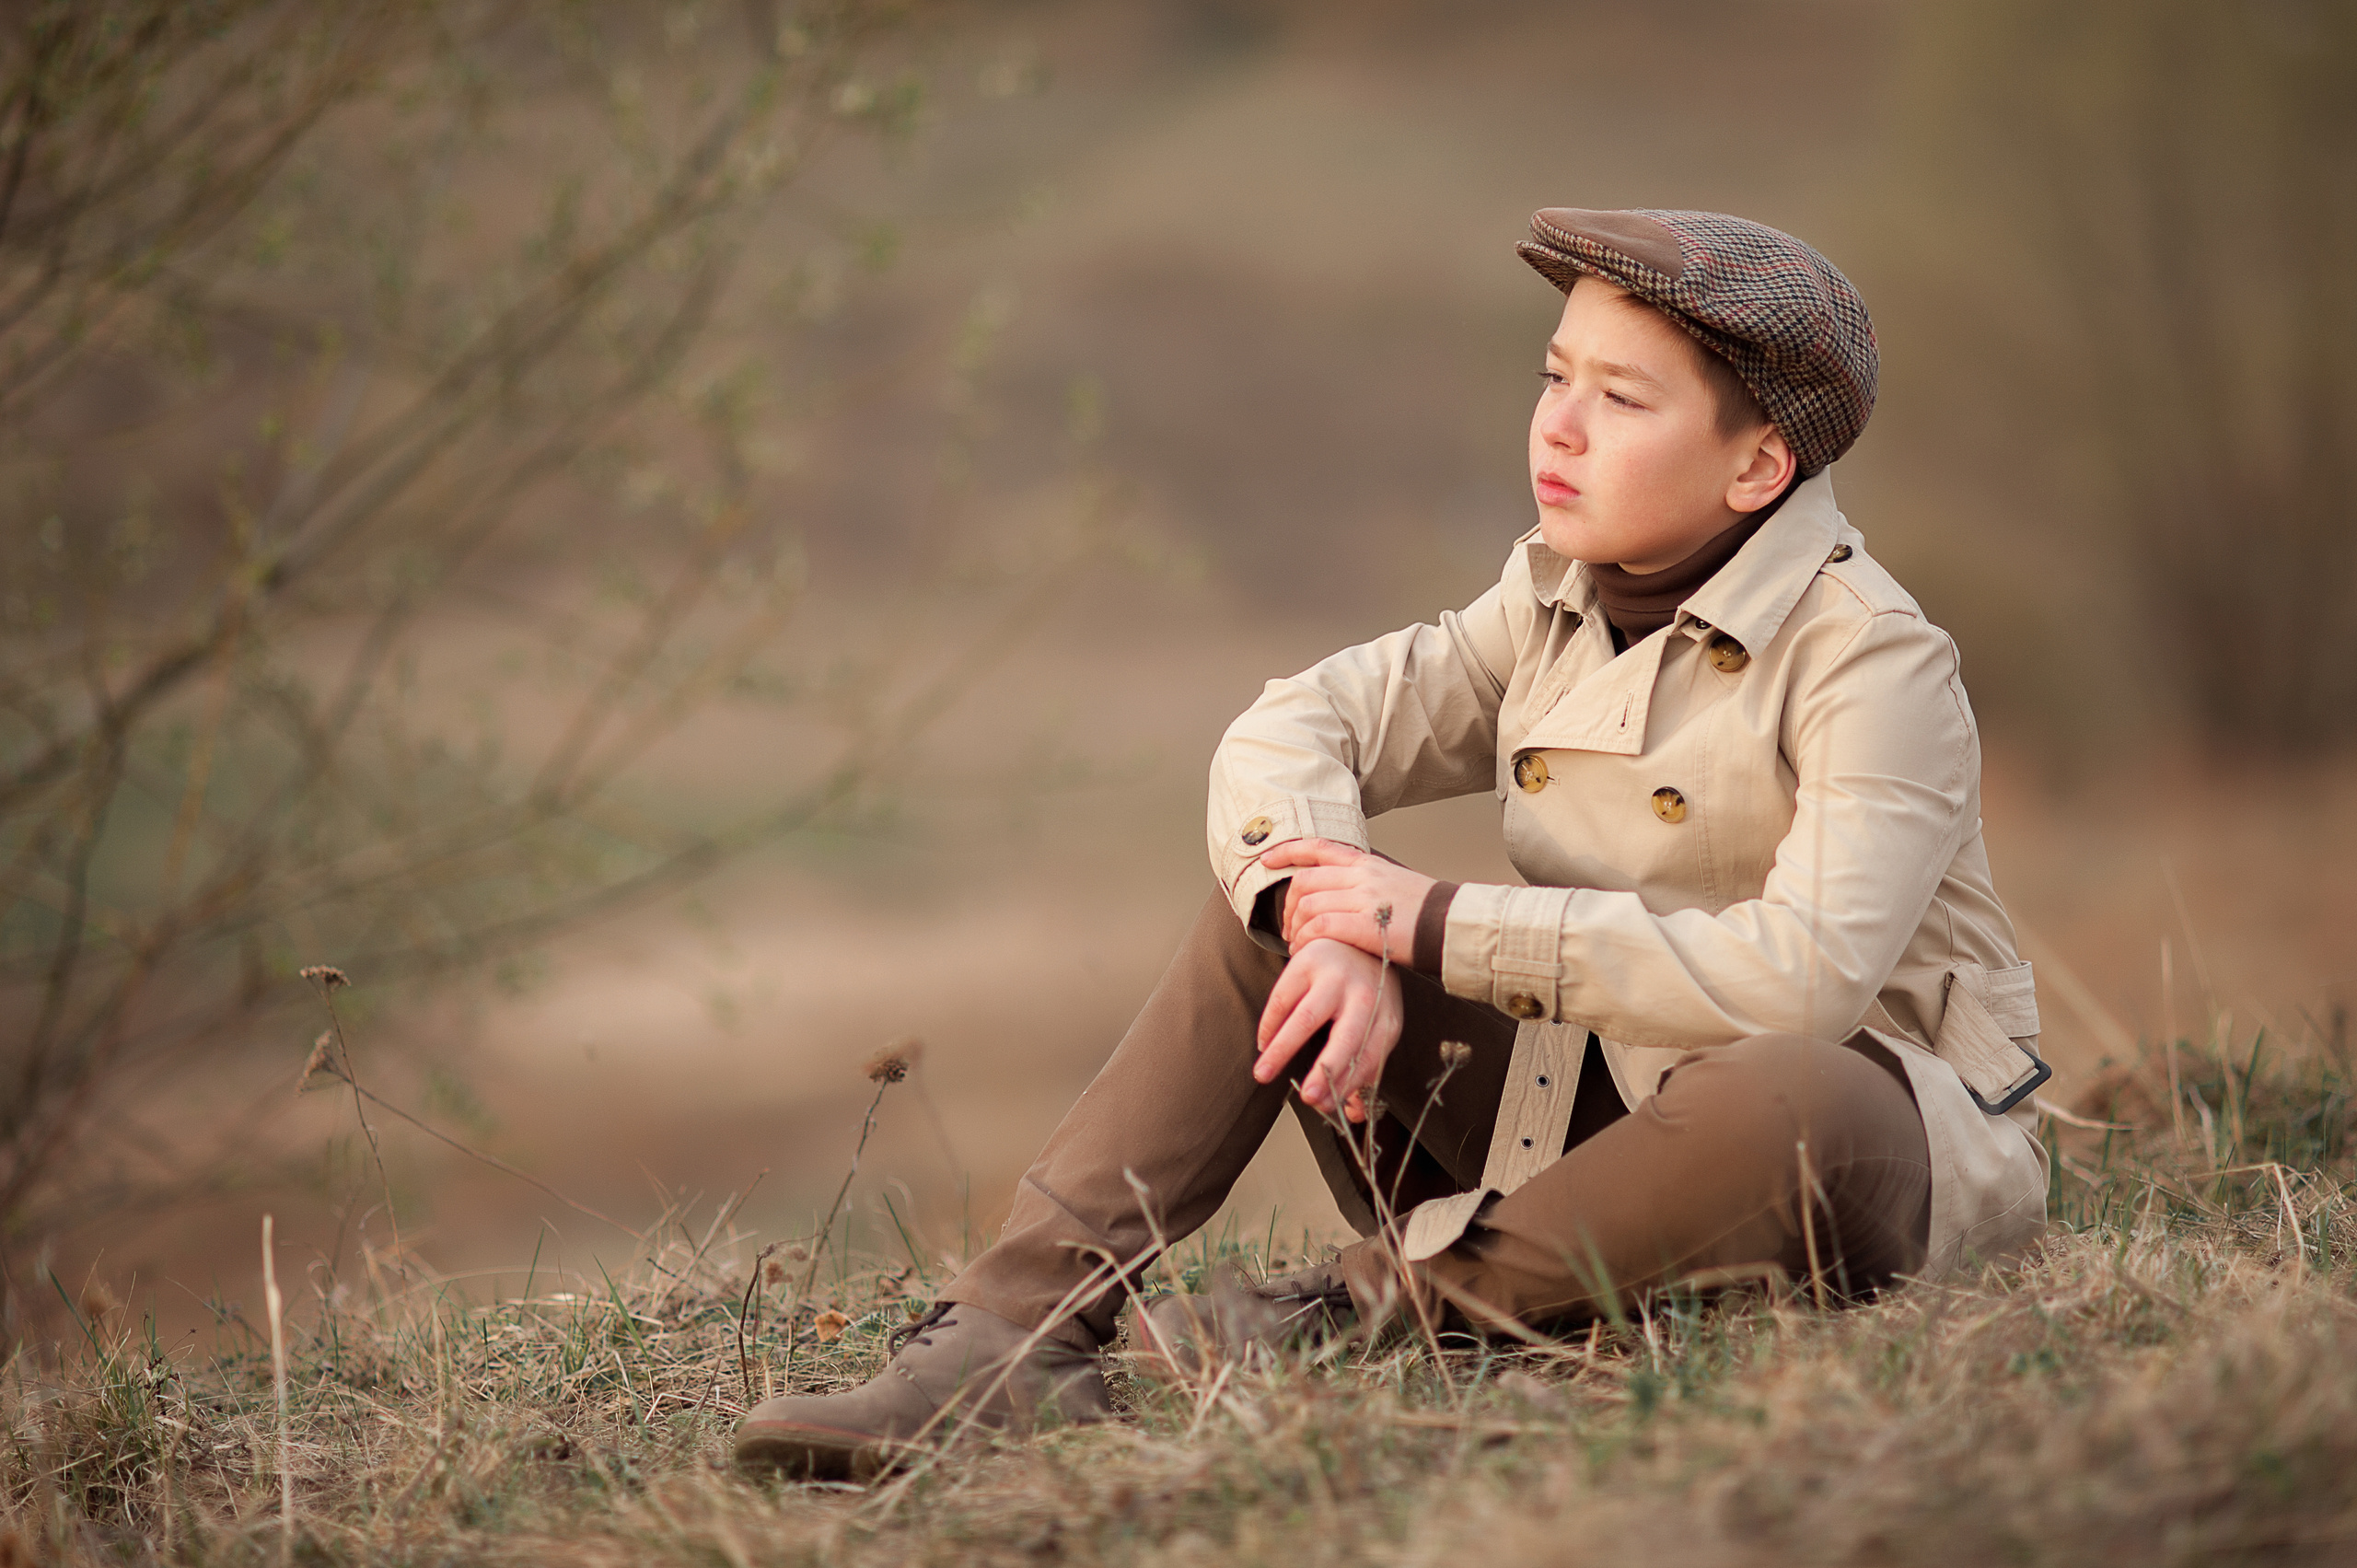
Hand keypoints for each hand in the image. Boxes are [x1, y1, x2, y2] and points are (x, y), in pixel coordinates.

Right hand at [1252, 938, 1402, 1122]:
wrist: (1353, 940)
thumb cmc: (1364, 995)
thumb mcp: (1374, 1028)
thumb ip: (1364, 1071)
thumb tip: (1353, 1114)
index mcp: (1386, 1017)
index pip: (1370, 1057)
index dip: (1349, 1084)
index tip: (1327, 1107)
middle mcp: (1365, 995)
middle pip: (1346, 1038)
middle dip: (1327, 1072)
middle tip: (1309, 1097)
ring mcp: (1335, 976)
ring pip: (1306, 1018)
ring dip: (1282, 1050)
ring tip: (1263, 1073)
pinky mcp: (1307, 962)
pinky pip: (1282, 999)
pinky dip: (1269, 1026)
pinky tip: (1264, 1044)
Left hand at [1259, 839, 1437, 967]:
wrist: (1452, 925)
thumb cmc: (1426, 912)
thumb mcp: (1393, 883)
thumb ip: (1364, 883)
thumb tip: (1339, 893)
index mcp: (1366, 863)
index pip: (1318, 847)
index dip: (1287, 851)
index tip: (1267, 859)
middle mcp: (1361, 876)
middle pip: (1305, 882)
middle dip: (1287, 905)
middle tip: (1288, 928)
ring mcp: (1362, 898)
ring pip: (1308, 905)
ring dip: (1295, 928)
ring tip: (1298, 945)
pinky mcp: (1364, 925)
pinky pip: (1320, 928)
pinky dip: (1306, 941)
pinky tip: (1307, 953)